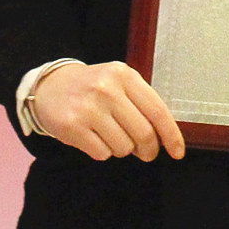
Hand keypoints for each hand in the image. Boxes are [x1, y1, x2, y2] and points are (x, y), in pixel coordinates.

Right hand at [30, 61, 185, 160]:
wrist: (50, 86)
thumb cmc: (93, 88)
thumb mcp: (119, 83)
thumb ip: (142, 104)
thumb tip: (163, 138)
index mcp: (125, 75)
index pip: (157, 110)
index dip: (171, 135)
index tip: (178, 152)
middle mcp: (107, 89)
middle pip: (143, 133)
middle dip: (148, 149)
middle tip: (146, 153)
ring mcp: (88, 108)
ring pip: (123, 147)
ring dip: (122, 149)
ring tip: (111, 135)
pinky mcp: (72, 126)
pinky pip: (102, 153)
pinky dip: (102, 152)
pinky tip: (93, 137)